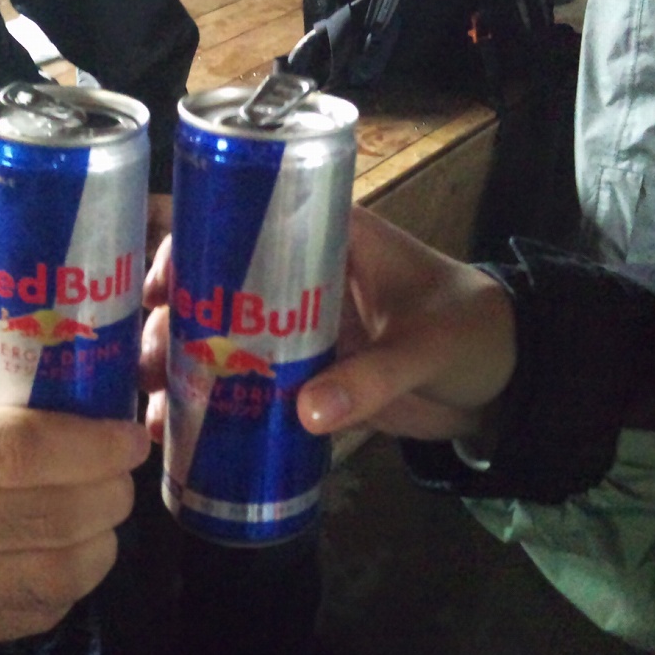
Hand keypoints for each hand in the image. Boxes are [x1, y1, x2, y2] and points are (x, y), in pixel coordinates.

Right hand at [0, 349, 148, 654]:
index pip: (21, 449)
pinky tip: (67, 554)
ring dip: (101, 541)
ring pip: (57, 572)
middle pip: (53, 514)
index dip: (92, 443)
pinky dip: (70, 582)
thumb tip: (48, 351)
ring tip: (101, 514)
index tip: (129, 435)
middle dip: (110, 491)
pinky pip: (37, 613)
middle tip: (120, 472)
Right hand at [138, 207, 516, 442]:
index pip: (245, 222)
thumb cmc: (475, 332)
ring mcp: (298, 330)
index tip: (155, 290)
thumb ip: (374, 376)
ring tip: (152, 410)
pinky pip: (248, 386)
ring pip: (223, 338)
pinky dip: (214, 407)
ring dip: (181, 369)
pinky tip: (177, 433)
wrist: (508, 384)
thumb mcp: (428, 346)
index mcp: (329, 239)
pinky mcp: (303, 376)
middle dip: (172, 323)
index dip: (191, 248)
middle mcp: (300, 278)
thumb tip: (302, 412)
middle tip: (147, 365)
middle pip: (217, 288)